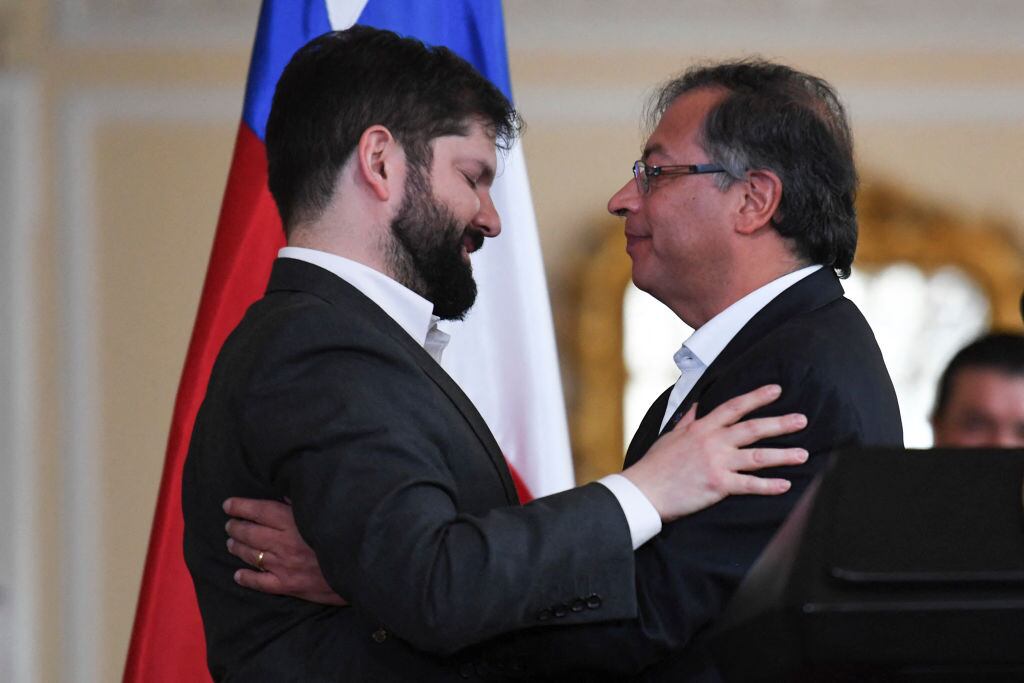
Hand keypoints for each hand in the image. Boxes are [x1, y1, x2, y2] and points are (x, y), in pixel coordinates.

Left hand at [223, 497, 347, 605]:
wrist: (359, 568)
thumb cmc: (345, 536)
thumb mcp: (326, 514)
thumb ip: (304, 504)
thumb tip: (287, 496)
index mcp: (293, 522)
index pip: (258, 510)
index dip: (240, 506)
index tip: (227, 504)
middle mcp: (283, 543)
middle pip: (250, 533)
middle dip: (235, 527)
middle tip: (229, 525)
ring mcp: (283, 566)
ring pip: (252, 555)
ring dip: (237, 548)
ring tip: (230, 544)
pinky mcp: (287, 585)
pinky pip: (260, 582)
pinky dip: (247, 578)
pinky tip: (238, 575)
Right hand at [622, 384, 808, 522]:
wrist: (645, 490)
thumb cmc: (655, 464)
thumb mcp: (671, 436)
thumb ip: (688, 420)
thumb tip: (698, 404)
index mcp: (701, 428)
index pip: (734, 407)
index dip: (756, 397)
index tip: (776, 390)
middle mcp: (712, 442)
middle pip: (752, 428)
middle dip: (780, 423)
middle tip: (802, 419)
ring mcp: (717, 463)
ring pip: (757, 456)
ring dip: (782, 455)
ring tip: (803, 455)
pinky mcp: (718, 485)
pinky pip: (749, 484)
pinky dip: (768, 485)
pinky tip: (785, 485)